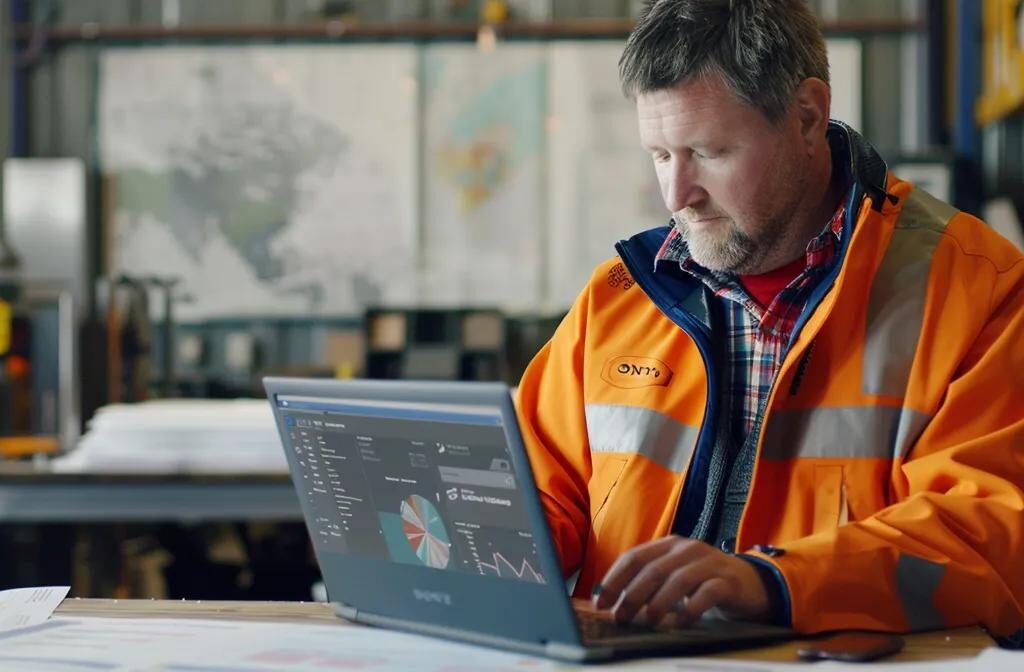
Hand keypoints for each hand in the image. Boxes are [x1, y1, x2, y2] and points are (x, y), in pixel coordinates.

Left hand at [591, 536, 770, 627]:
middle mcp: (687, 549)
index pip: (634, 557)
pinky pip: (707, 594)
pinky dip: (690, 609)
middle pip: (653, 569)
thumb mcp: (674, 577)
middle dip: (632, 594)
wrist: (751, 583)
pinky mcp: (728, 581)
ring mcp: (709, 562)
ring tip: (648, 621)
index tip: (600, 602)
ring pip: (678, 579)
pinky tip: (679, 623)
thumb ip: (649, 583)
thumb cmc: (703, 582)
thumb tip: (613, 603)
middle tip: (620, 616)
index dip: (614, 579)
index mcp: (668, 545)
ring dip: (659, 602)